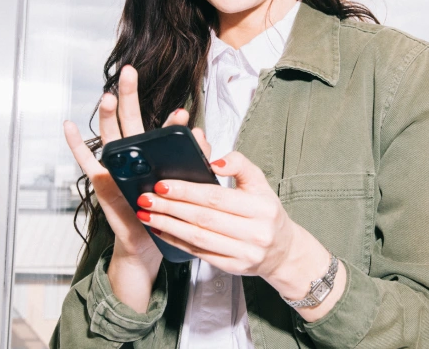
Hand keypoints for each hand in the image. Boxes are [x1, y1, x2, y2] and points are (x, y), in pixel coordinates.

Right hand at [62, 65, 209, 271]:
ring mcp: (115, 167)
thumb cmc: (166, 210)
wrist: (149, 242)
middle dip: (129, 95)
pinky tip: (68, 126)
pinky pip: (85, 162)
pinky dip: (75, 144)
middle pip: (129, 120)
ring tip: (108, 97)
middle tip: (129, 71)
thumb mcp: (185, 184)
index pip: (162, 131)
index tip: (183, 113)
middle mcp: (132, 155)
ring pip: (109, 135)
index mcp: (153, 154)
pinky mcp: (101, 183)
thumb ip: (194, 159)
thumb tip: (199, 133)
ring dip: (107, 116)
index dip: (171, 121)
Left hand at [133, 151, 303, 283]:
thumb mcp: (260, 183)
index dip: (187, 191)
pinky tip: (161, 230)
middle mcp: (254, 232)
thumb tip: (215, 162)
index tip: (162, 184)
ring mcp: (244, 253)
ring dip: (168, 225)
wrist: (282, 250)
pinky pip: (199, 253)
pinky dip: (177, 241)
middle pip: (204, 218)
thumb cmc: (265, 211)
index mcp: (260, 206)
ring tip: (147, 214)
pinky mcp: (233, 267)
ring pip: (198, 238)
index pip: (216, 197)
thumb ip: (240, 165)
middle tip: (146, 198)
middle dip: (170, 207)